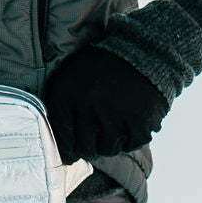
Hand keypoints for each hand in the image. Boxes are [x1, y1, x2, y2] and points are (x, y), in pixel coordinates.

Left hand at [44, 44, 168, 161]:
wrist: (142, 49)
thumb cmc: (104, 65)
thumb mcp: (73, 74)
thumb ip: (63, 103)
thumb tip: (59, 140)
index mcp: (67, 94)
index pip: (60, 136)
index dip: (66, 149)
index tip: (71, 152)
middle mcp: (87, 108)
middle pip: (84, 148)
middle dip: (89, 147)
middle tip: (96, 141)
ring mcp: (113, 117)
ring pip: (107, 150)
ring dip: (111, 142)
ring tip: (116, 125)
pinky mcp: (137, 123)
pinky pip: (131, 145)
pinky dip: (132, 137)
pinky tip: (132, 121)